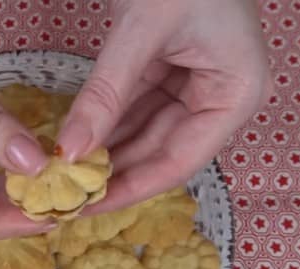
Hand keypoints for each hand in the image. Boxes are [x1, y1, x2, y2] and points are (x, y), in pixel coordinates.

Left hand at [56, 0, 271, 212]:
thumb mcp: (142, 31)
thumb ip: (106, 93)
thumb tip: (68, 150)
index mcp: (235, 94)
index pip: (181, 160)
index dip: (133, 187)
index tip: (89, 207)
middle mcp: (220, 97)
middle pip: (161, 151)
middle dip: (113, 172)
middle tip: (65, 196)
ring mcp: (196, 85)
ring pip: (144, 133)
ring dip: (105, 152)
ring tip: (64, 176)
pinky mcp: (171, 71)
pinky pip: (135, 108)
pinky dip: (106, 123)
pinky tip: (75, 141)